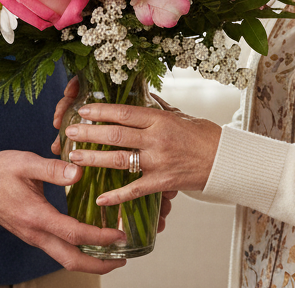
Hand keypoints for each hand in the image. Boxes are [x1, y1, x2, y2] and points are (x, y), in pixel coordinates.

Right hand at [0, 150, 126, 273]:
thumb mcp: (26, 162)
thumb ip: (53, 168)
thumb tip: (79, 171)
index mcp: (36, 216)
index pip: (74, 235)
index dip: (100, 237)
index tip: (119, 234)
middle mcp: (36, 233)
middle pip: (71, 260)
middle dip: (99, 263)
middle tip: (122, 257)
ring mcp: (34, 236)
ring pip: (65, 258)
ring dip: (90, 259)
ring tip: (112, 250)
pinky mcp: (33, 234)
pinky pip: (58, 250)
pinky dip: (78, 250)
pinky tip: (90, 240)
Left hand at [61, 98, 220, 206]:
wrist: (225, 160)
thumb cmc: (205, 135)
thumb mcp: (181, 114)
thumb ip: (159, 107)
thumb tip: (144, 96)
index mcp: (159, 119)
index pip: (124, 112)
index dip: (101, 111)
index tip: (83, 110)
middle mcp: (156, 139)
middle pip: (116, 134)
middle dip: (90, 133)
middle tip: (70, 132)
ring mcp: (158, 162)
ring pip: (120, 160)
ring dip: (95, 159)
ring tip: (75, 157)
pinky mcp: (162, 182)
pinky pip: (135, 190)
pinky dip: (116, 196)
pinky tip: (99, 199)